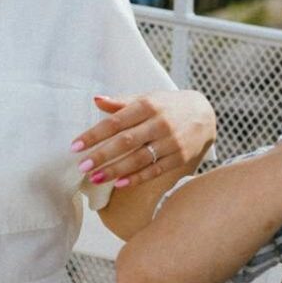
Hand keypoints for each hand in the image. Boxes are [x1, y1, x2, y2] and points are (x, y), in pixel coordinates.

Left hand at [72, 89, 215, 189]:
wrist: (205, 114)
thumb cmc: (168, 106)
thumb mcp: (146, 98)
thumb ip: (121, 102)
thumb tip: (96, 99)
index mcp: (147, 106)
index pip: (115, 122)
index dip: (94, 134)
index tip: (76, 146)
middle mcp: (160, 124)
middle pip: (126, 142)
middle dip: (102, 155)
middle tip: (82, 166)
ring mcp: (171, 142)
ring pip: (139, 159)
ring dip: (116, 170)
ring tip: (95, 177)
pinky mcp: (180, 158)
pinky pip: (155, 170)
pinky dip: (137, 178)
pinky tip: (120, 183)